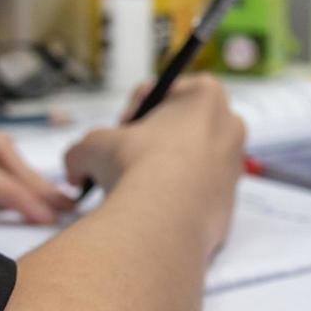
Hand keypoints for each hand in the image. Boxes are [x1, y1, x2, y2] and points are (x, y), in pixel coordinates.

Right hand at [63, 75, 245, 251]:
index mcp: (206, 96)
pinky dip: (177, 200)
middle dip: (154, 141)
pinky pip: (198, 196)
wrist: (162, 221)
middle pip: (184, 127)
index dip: (136, 108)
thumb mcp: (93, 144)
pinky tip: (153, 211)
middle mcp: (230, 126)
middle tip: (125, 159)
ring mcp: (234, 167)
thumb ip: (83, 150)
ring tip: (135, 188)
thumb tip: (76, 170)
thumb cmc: (133, 166)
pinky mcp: (230, 204)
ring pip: (193, 162)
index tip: (121, 129)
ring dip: (165, 172)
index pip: (166, 90)